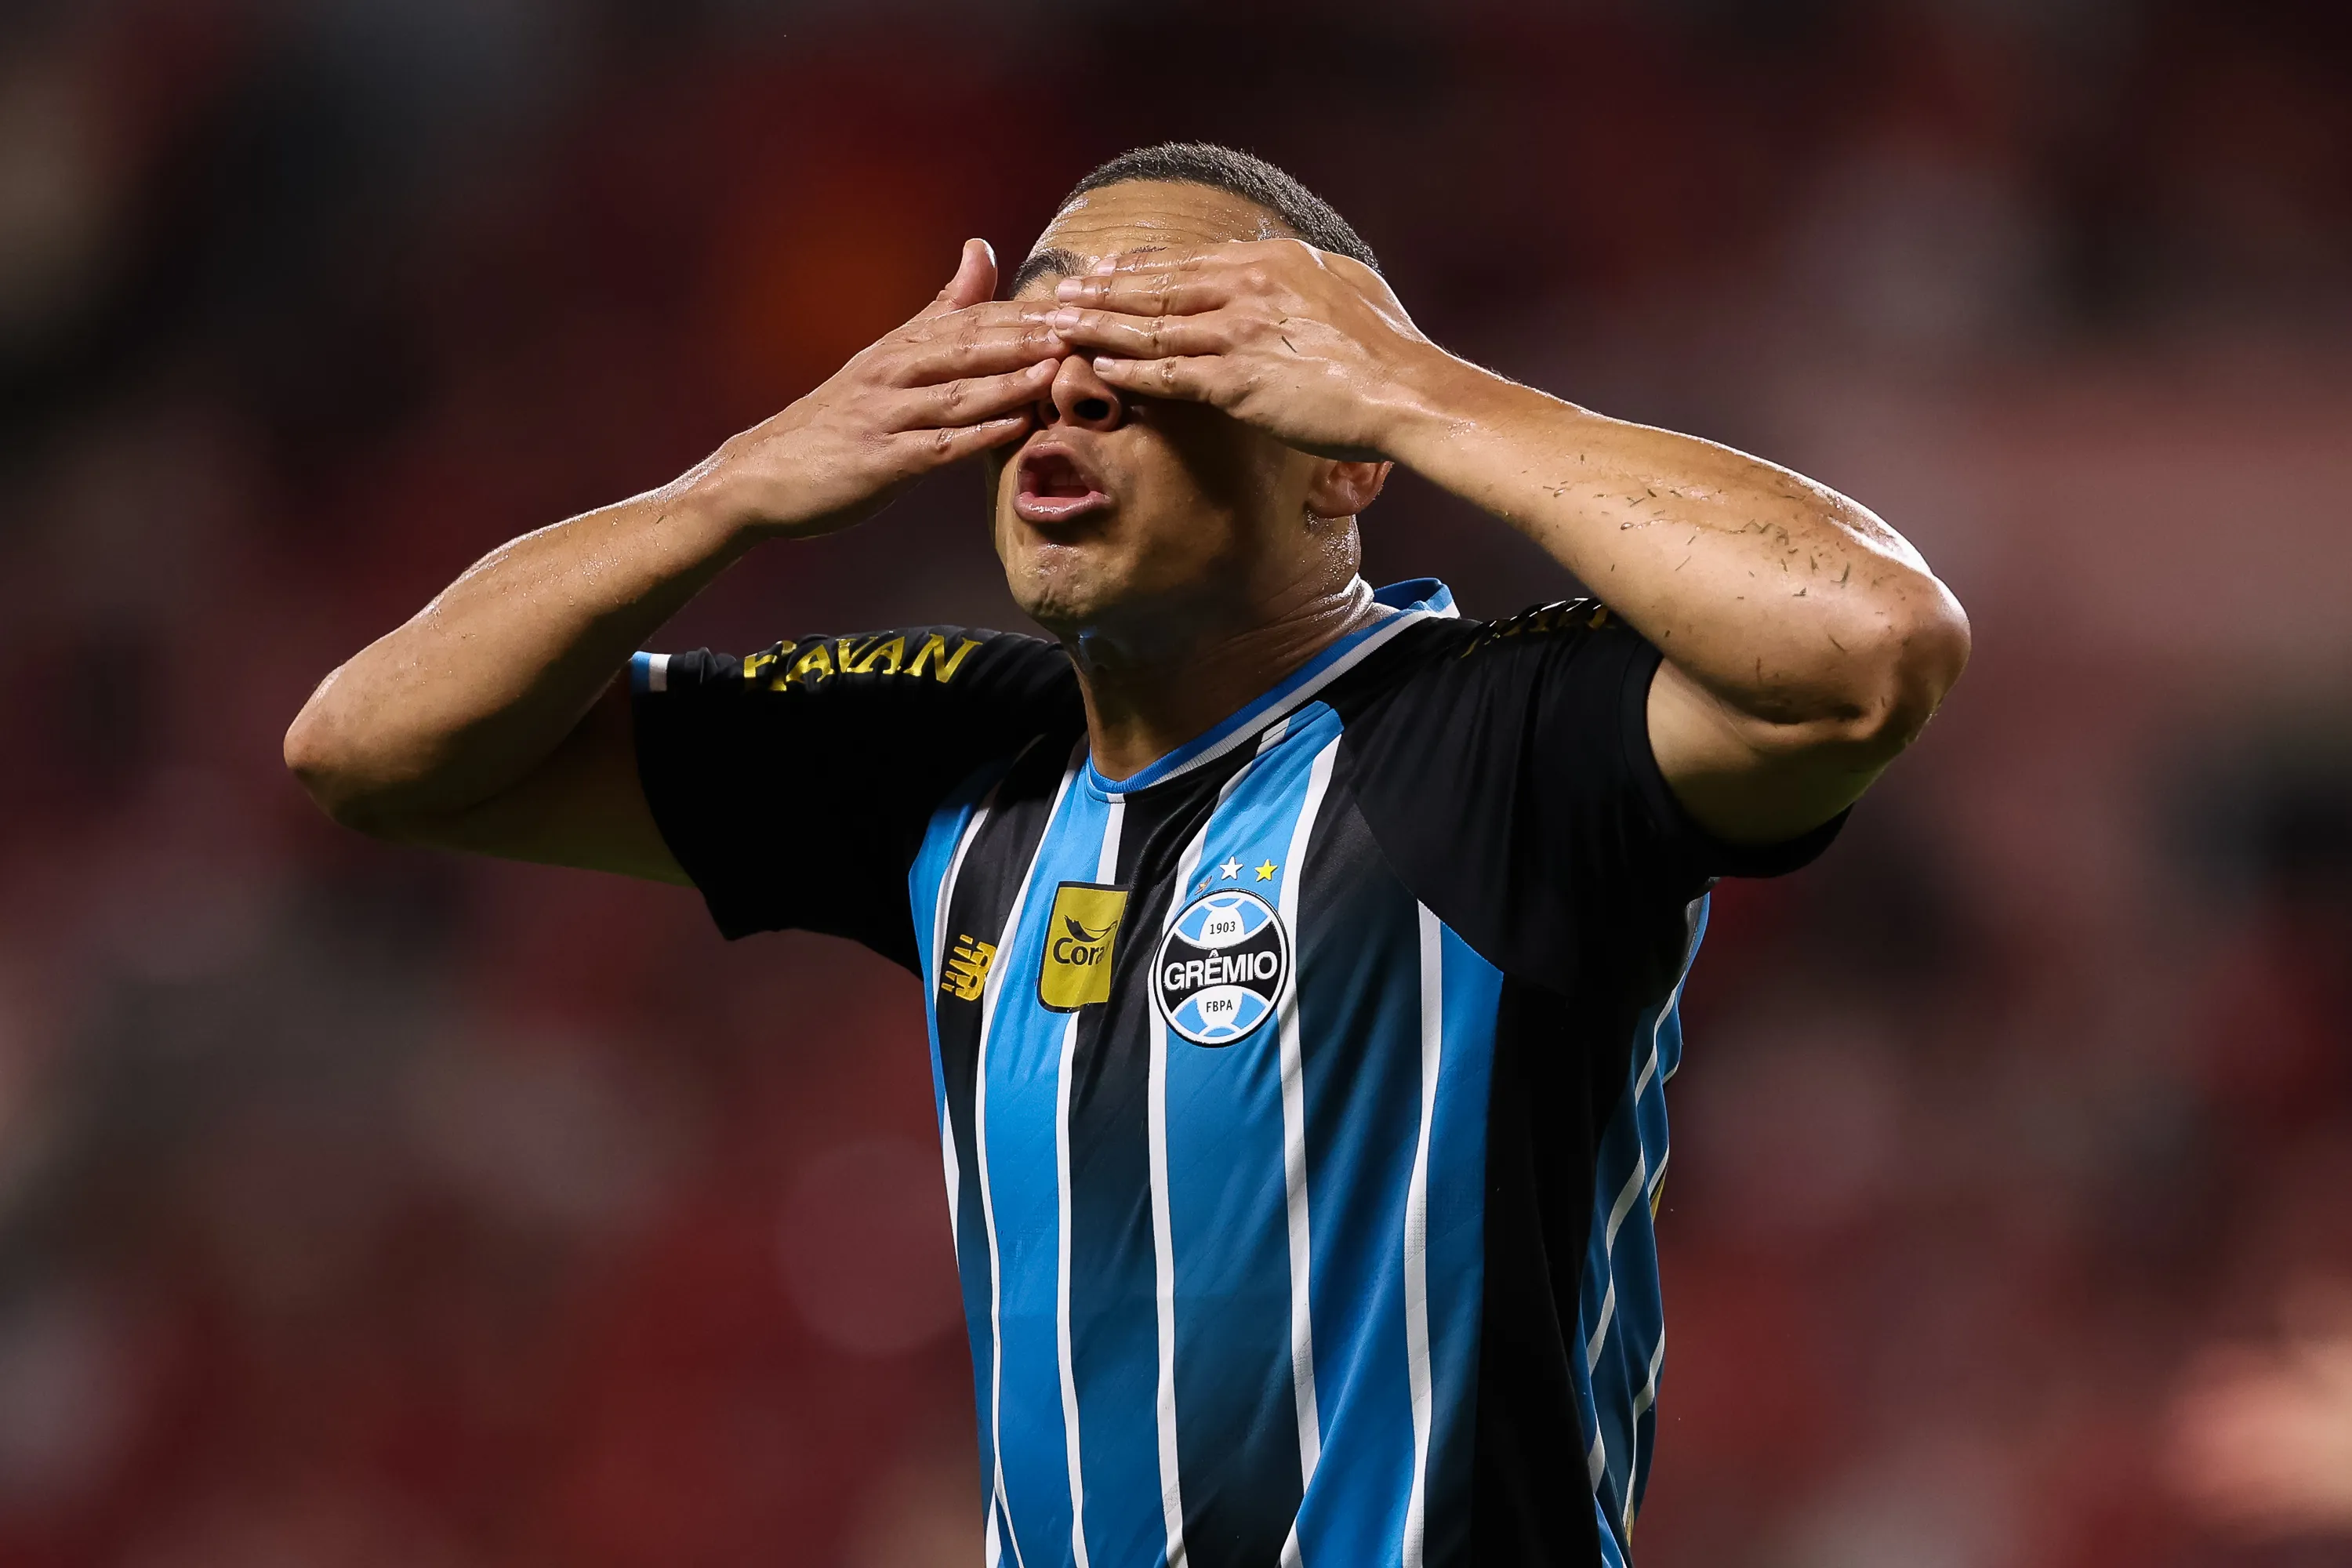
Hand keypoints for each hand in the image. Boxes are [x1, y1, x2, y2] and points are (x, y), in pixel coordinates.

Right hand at [702, 239, 1065, 537]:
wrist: (762, 474)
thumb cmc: (836, 420)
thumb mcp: (887, 356)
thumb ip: (942, 310)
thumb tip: (982, 248)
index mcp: (901, 348)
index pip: (972, 320)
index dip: (1026, 312)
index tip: (1079, 302)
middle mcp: (892, 373)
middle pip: (968, 347)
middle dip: (1026, 336)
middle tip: (1081, 327)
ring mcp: (884, 417)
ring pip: (956, 394)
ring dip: (1008, 382)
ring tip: (1056, 370)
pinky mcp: (879, 462)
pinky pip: (935, 447)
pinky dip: (977, 437)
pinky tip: (1014, 432)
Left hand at [1042, 240, 1451, 462]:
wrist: (1406, 392)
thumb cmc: (1387, 347)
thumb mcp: (1347, 284)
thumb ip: (1306, 273)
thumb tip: (1290, 264)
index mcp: (1273, 259)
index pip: (1188, 261)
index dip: (1139, 267)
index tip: (1103, 269)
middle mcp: (1247, 287)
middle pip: (1157, 288)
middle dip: (1101, 290)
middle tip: (1058, 292)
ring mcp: (1237, 333)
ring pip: (1150, 329)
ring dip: (1097, 328)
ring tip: (1056, 327)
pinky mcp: (1235, 382)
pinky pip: (1166, 377)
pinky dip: (1126, 373)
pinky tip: (1095, 371)